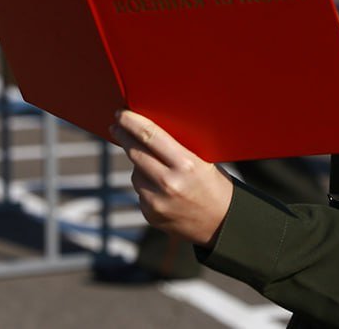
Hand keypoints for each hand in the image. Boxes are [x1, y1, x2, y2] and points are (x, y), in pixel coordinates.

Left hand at [110, 110, 233, 246]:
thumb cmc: (214, 186)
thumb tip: (148, 130)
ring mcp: (157, 201)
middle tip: (116, 127)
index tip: (121, 114)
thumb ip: (177, 148)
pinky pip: (140, 191)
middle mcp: (169, 183)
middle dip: (123, 137)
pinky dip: (146, 186)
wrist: (222, 224)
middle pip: (135, 153)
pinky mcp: (150, 214)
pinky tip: (163, 190)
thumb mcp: (203, 162)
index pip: (150, 136)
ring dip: (139, 165)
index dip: (132, 122)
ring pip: (135, 173)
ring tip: (160, 168)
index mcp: (186, 164)